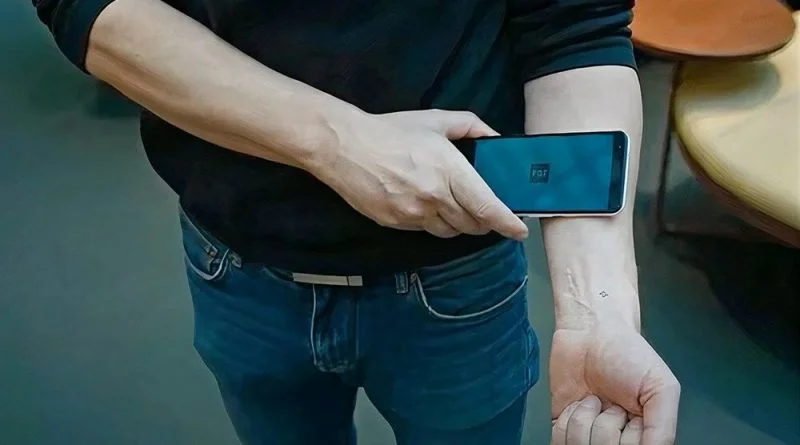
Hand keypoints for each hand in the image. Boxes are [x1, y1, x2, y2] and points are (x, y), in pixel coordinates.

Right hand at [307, 109, 528, 239]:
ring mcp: (414, 214)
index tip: (519, 231)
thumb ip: (471, 127)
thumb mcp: (435, 120)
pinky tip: (426, 205)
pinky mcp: (397, 223)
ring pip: (450, 232)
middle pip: (472, 225)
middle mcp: (435, 197)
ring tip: (455, 208)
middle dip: (484, 222)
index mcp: (449, 170)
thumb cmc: (391, 131)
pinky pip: (425, 231)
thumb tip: (494, 139)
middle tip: (486, 213)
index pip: (487, 207)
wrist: (345, 147)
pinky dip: (433, 222)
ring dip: (459, 224)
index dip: (507, 224)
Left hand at [549, 317, 679, 444]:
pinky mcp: (562, 426)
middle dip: (607, 427)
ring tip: (593, 400)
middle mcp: (615, 439)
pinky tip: (576, 404)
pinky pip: (558, 442)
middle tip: (613, 404)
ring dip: (584, 421)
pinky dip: (566, 422)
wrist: (591, 331)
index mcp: (643, 435)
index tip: (630, 414)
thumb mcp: (661, 388)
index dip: (630, 437)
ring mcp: (587, 434)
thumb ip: (663, 428)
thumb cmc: (628, 354)